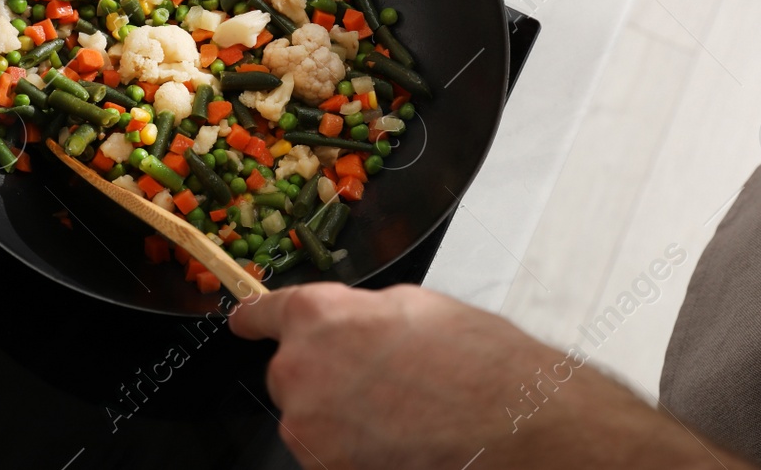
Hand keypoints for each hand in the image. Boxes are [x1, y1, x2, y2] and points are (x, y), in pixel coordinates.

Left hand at [229, 283, 753, 469]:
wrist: (516, 423)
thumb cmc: (478, 361)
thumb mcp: (416, 307)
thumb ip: (361, 313)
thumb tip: (348, 324)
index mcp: (318, 315)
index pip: (265, 313)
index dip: (254, 317)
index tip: (243, 321)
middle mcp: (301, 370)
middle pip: (290, 372)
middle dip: (323, 373)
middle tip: (380, 378)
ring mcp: (310, 428)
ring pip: (310, 418)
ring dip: (340, 415)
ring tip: (401, 411)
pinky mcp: (328, 469)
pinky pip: (329, 453)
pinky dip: (353, 449)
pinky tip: (399, 439)